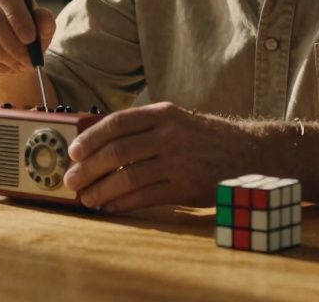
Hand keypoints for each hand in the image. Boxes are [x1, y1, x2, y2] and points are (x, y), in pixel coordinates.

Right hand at [0, 0, 55, 78]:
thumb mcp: (43, 27)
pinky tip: (7, 68)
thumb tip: (44, 19)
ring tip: (21, 65)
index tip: (31, 39)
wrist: (12, 52)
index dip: (18, 17)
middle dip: (12, 44)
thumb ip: (45, 22)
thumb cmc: (29, 33)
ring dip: (5, 58)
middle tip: (28, 59)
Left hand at [64, 102, 250, 211]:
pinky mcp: (186, 187)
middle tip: (71, 180)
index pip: (117, 123)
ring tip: (87, 197)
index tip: (73, 151)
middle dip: (88, 169)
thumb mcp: (175, 119)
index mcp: (163, 113)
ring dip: (101, 190)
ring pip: (128, 178)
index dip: (90, 138)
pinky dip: (122, 203)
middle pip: (118, 152)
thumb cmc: (202, 137)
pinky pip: (145, 197)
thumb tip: (97, 144)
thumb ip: (142, 127)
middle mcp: (170, 135)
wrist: (247, 153)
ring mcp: (179, 162)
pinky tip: (110, 205)